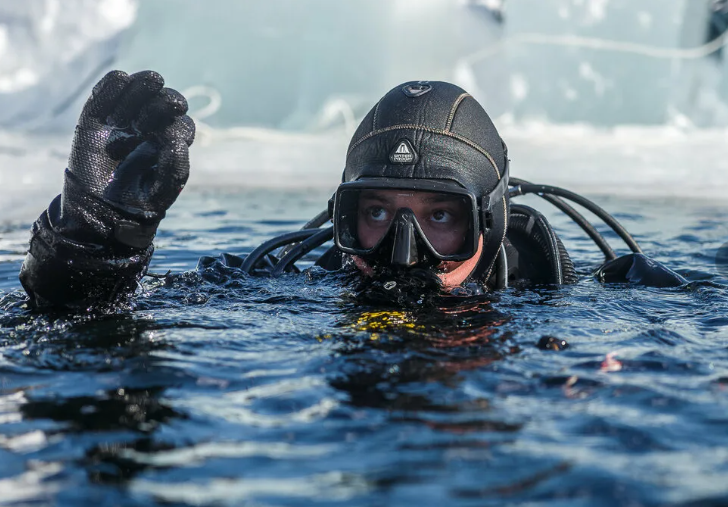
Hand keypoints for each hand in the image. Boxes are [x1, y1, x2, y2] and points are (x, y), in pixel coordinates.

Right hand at [59, 70, 194, 247]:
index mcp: (169, 143)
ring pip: (138, 90)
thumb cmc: (136, 205)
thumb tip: (176, 142)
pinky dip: (112, 85)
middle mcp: (150, 128)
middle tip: (157, 114)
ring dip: (143, 86)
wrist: (99, 213)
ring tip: (146, 90)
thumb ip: (175, 171)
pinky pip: (106, 92)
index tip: (164, 138)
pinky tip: (120, 82)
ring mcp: (124, 120)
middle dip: (165, 101)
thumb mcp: (162, 193)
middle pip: (164, 101)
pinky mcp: (97, 117)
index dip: (176, 125)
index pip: (181, 124)